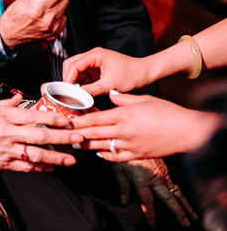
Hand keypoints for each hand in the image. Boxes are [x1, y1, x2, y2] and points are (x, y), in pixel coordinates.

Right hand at [0, 0, 68, 48]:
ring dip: (55, 8)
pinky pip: (63, 20)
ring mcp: (52, 28)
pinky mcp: (55, 34)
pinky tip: (45, 18)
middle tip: (41, 2)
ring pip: (64, 10)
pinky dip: (56, 18)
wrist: (10, 34)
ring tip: (43, 11)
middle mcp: (47, 19)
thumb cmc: (14, 17)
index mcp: (38, 8)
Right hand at [0, 93, 84, 175]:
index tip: (67, 118)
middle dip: (62, 137)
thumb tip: (18, 98)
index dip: (53, 118)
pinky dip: (40, 167)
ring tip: (71, 159)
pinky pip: (26, 166)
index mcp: (2, 116)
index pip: (33, 116)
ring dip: (57, 157)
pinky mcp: (3, 163)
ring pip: (37, 154)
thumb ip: (4, 104)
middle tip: (78, 137)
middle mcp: (6, 133)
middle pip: (40, 135)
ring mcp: (6, 150)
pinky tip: (51, 168)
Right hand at [62, 47, 151, 95]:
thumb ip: (91, 90)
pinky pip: (83, 75)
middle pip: (71, 65)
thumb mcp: (110, 85)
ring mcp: (94, 62)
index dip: (68, 79)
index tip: (66, 91)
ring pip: (76, 70)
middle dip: (68, 79)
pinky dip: (81, 84)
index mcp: (95, 55)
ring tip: (75, 94)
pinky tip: (83, 93)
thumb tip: (77, 97)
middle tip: (68, 92)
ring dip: (74, 82)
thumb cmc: (131, 75)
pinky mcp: (97, 69)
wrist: (145, 73)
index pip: (73, 65)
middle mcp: (92, 56)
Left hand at [71, 92, 220, 159]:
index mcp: (123, 115)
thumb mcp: (143, 99)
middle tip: (63, 135)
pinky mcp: (138, 155)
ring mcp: (130, 145)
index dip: (78, 121)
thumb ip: (123, 98)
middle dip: (77, 134)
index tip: (66, 121)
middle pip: (94, 133)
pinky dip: (106, 155)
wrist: (189, 131)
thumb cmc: (167, 112)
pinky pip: (117, 157)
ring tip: (74, 145)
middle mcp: (123, 131)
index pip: (95, 118)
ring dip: (87, 146)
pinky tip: (98, 153)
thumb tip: (111, 94)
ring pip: (102, 146)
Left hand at [113, 159, 197, 226]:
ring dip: (185, 205)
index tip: (152, 223)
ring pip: (176, 192)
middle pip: (168, 198)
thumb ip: (123, 186)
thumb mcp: (118, 168)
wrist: (133, 135)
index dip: (149, 212)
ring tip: (193, 216)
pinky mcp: (166, 170)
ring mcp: (163, 173)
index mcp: (142, 178)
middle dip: (178, 211)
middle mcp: (155, 177)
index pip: (147, 200)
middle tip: (185, 223)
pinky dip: (181, 194)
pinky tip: (184, 201)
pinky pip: (175, 184)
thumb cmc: (121, 151)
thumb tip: (124, 202)